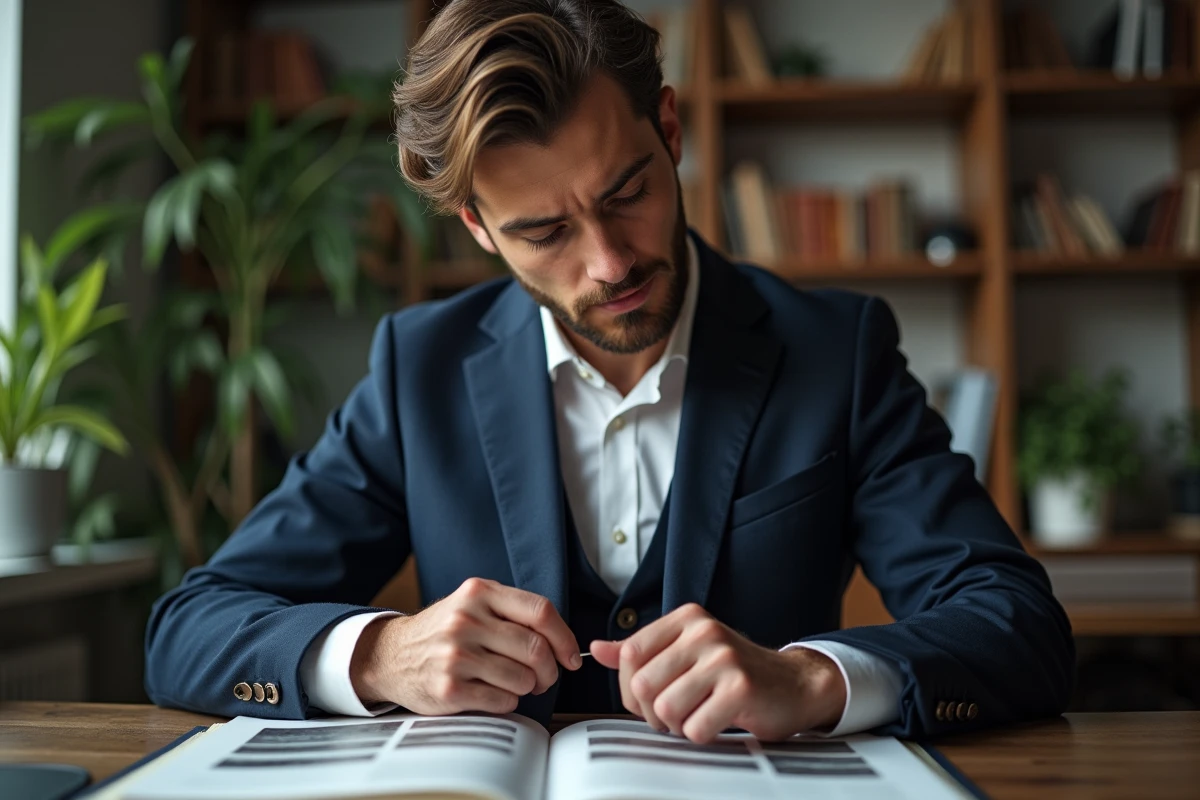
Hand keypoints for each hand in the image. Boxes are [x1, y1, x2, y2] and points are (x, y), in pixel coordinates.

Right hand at [350, 577, 580, 714]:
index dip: (564, 637)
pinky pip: (503, 701)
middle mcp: (466, 620)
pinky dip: (508, 702)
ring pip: (522, 678)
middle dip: (550, 670)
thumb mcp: (472, 603)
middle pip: (536, 648)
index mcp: (478, 593)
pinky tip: (494, 694)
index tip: (570, 656)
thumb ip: (512, 611)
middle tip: (545, 677)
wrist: (391, 655)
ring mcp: (456, 654)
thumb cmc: (443, 631)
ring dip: (527, 688)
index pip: (540, 611)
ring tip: (516, 684)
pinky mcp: (449, 688)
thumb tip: (563, 640)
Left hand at [590, 604, 845, 742]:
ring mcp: (724, 658)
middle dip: (653, 712)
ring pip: (666, 709)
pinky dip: (701, 735)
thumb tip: (597, 650)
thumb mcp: (687, 652)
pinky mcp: (740, 688)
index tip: (651, 696)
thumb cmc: (735, 672)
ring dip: (678, 725)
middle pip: (643, 685)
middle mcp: (704, 631)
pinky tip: (717, 721)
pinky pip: (695, 727)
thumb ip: (642, 652)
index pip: (630, 654)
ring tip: (697, 715)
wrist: (794, 684)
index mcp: (687, 618)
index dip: (632, 686)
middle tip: (676, 713)